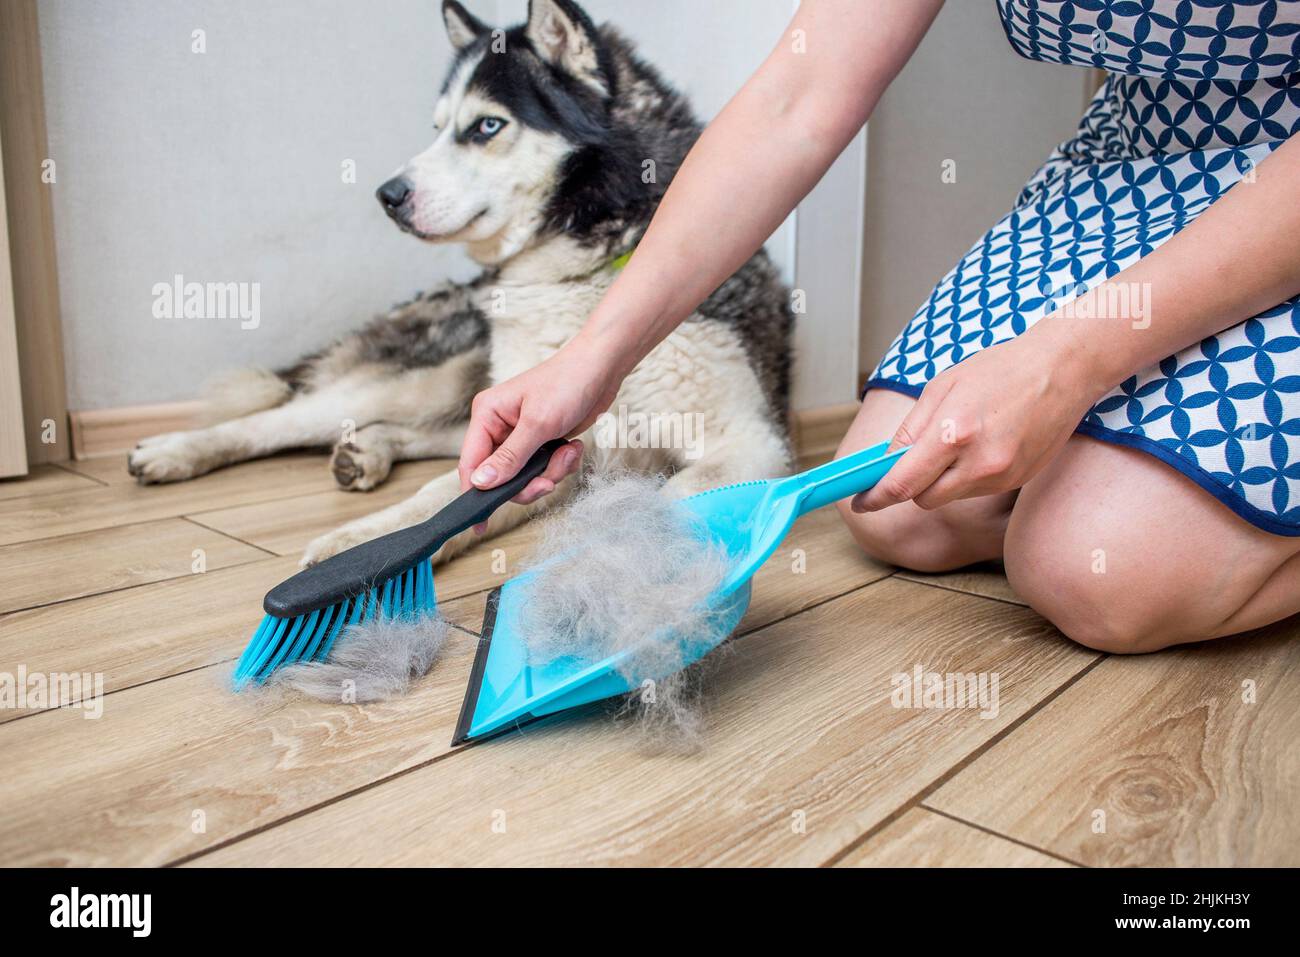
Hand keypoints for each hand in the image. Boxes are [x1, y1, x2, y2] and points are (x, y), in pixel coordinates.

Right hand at [458, 340, 623, 506]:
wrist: (602, 369)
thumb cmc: (567, 384)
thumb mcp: (537, 424)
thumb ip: (509, 458)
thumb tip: (480, 484)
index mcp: (487, 416)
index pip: (471, 463)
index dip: (475, 493)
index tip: (479, 523)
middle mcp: (500, 427)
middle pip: (501, 477)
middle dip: (528, 482)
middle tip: (548, 480)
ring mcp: (522, 436)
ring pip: (526, 477)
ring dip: (550, 472)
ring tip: (568, 452)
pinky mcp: (542, 441)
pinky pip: (545, 469)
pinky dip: (561, 464)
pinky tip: (573, 447)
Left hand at [854, 324, 1102, 511]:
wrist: (1062, 369)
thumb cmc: (999, 370)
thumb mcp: (941, 387)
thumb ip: (910, 429)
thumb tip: (885, 461)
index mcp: (952, 434)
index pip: (902, 483)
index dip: (876, 497)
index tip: (861, 502)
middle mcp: (979, 463)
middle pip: (924, 499)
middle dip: (910, 485)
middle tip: (910, 462)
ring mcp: (1002, 476)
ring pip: (951, 496)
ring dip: (942, 479)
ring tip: (960, 438)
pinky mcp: (1018, 481)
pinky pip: (976, 490)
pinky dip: (968, 475)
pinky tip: (984, 443)